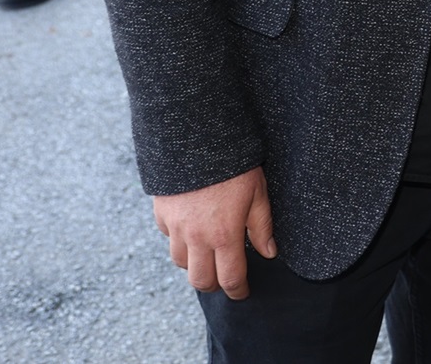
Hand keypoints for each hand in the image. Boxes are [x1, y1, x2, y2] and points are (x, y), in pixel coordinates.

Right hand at [153, 166, 275, 299]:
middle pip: (200, 280)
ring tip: (208, 253)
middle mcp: (196, 238)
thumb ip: (262, 226)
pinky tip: (192, 228)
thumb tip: (269, 252)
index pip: (230, 278)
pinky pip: (169, 238)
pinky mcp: (162, 214)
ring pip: (180, 262)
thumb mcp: (258, 193)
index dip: (238, 290)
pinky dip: (179, 239)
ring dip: (194, 263)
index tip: (243, 292)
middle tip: (225, 278)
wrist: (196, 138)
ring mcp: (175, 228)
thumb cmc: (234, 165)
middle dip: (213, 284)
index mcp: (224, 236)